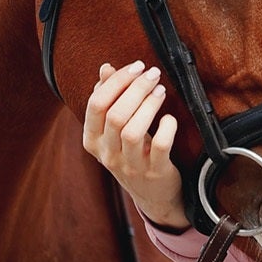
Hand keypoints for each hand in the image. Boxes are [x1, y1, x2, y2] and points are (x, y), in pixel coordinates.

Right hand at [83, 61, 189, 231]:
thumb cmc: (134, 153)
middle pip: (115, 115)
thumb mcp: (115, 130)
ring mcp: (131, 166)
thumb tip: (105, 68)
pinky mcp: (154, 172)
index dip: (116, 81)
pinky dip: (166, 128)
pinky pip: (159, 146)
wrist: (153, 195)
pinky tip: (169, 119)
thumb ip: (109, 98)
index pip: (96, 104)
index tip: (136, 67)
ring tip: (160, 91)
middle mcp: (108, 154)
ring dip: (149, 105)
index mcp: (93, 140)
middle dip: (136, 88)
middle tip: (153, 74)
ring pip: (133, 131)